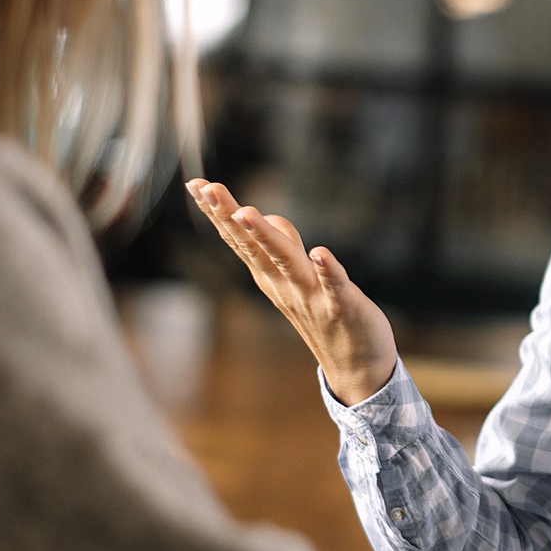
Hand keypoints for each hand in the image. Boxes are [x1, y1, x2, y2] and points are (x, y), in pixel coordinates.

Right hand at [187, 179, 398, 404]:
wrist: (355, 366)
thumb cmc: (323, 314)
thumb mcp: (294, 275)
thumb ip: (278, 245)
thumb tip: (262, 216)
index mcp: (271, 276)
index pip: (239, 239)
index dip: (218, 212)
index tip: (195, 184)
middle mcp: (284, 284)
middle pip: (252, 245)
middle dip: (229, 216)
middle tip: (207, 188)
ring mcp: (311, 296)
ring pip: (284, 261)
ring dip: (265, 237)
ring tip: (245, 213)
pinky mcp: (342, 306)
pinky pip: (333, 285)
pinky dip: (328, 269)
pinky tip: (321, 252)